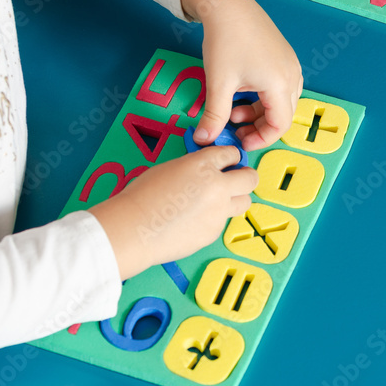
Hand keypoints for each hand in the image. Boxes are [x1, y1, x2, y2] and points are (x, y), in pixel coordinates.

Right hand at [87, 147, 257, 280]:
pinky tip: (194, 220)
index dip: (231, 158)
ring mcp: (218, 211)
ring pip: (244, 202)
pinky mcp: (214, 231)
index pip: (232, 153)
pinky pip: (223, 222)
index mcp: (203, 164)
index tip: (229, 162)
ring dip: (235, 199)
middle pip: (250, 178)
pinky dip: (214, 219)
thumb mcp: (170, 168)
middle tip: (237, 180)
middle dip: (245, 177)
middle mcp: (217, 186)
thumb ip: (195, 168)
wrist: (134, 228)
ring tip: (217, 201)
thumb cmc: (143, 196)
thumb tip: (207, 172)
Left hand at [180, 0, 302, 150]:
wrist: (227, 4)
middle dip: (259, 127)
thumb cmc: (225, 39)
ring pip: (281, 102)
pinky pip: (280, 87)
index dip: (261, 140)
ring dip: (259, 112)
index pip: (279, 126)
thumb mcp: (218, 83)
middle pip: (283, 115)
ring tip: (232, 110)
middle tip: (234, 129)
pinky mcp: (283, 57)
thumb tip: (204, 139)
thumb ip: (214, 116)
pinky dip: (263, 98)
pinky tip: (241, 92)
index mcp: (280, 84)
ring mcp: (290, 64)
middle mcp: (292, 75)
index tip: (240, 142)